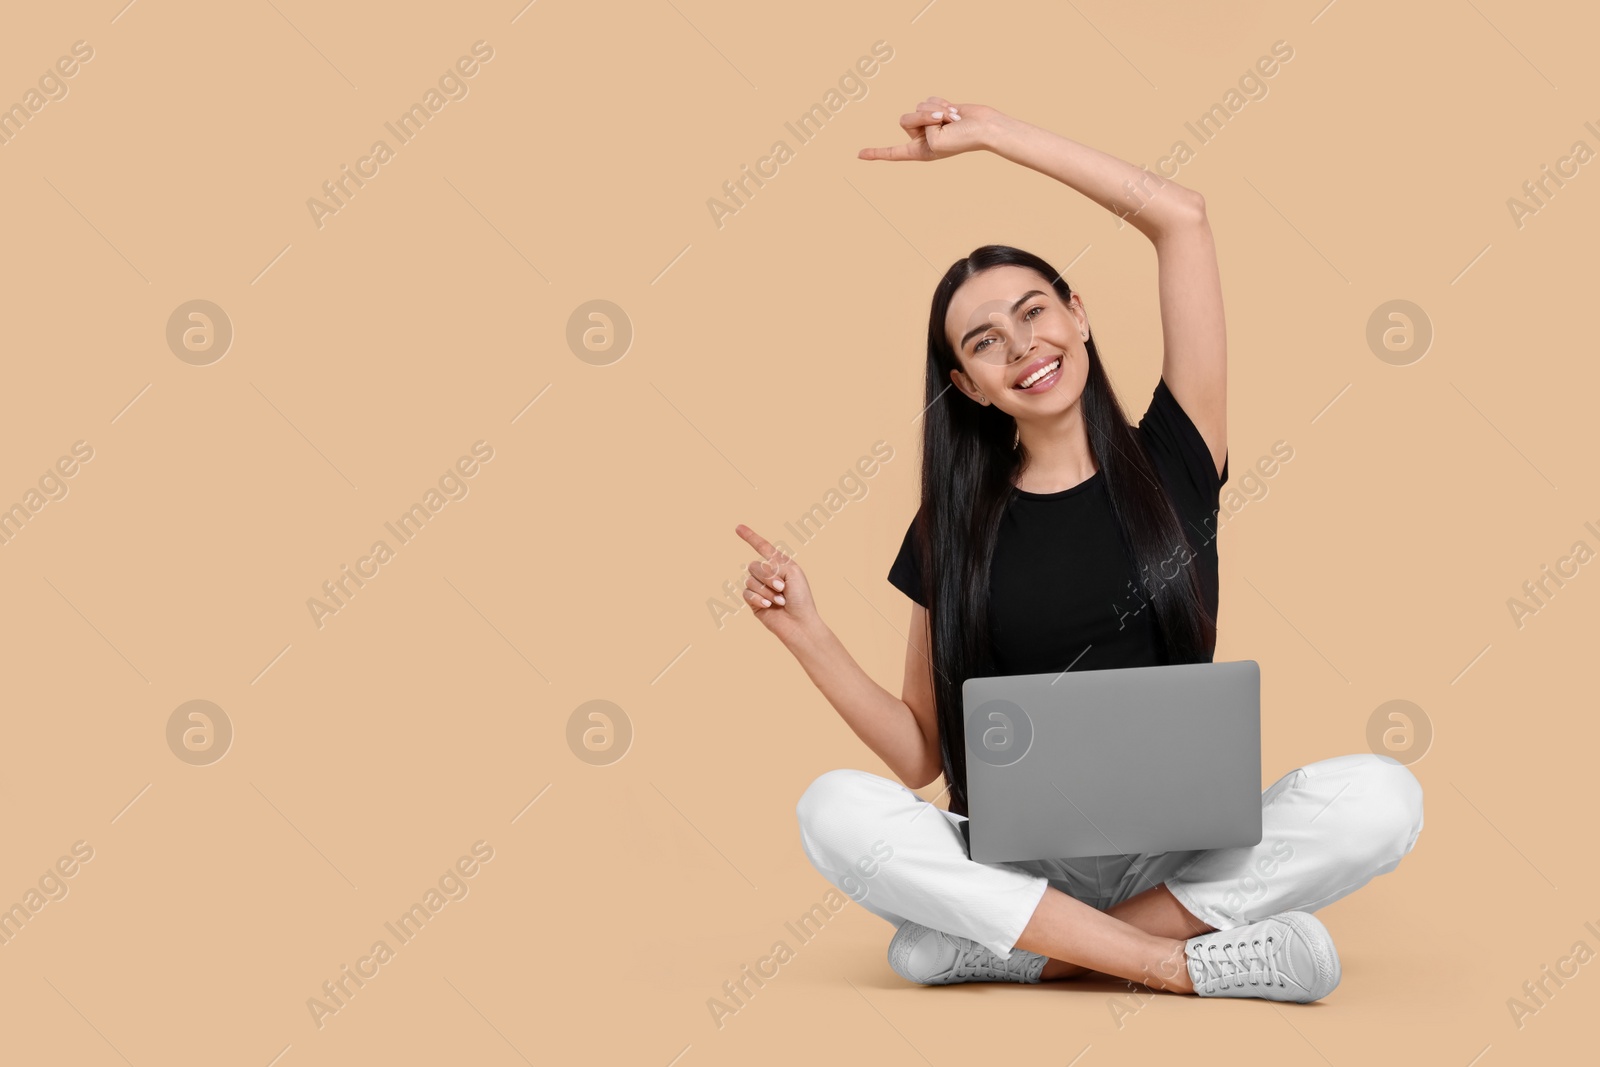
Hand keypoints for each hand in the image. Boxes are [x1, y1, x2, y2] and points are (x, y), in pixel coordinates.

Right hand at [733, 524, 820, 645]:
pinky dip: (759, 598)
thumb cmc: (801, 598)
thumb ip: (772, 564)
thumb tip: (756, 572)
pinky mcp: (753, 601)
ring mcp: (759, 588)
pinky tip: (769, 605)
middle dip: (768, 576)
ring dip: (766, 590)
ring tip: (779, 601)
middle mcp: (767, 574)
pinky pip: (746, 593)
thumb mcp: (792, 572)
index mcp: (779, 564)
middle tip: (782, 587)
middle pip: (754, 565)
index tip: (738, 527)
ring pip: (749, 580)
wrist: (799, 622)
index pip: (762, 547)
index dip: (750, 537)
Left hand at [857, 96, 1002, 161]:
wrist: (983, 127)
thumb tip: (924, 112)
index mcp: (918, 152)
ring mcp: (929, 123)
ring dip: (935, 110)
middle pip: (905, 120)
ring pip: (918, 107)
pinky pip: (929, 99)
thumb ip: (921, 124)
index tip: (859, 155)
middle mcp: (921, 137)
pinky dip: (942, 103)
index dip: (876, 153)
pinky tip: (954, 111)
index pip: (893, 152)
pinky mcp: (937, 110)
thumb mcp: (935, 141)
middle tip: (941, 121)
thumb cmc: (962, 140)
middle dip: (922, 117)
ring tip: (952, 119)